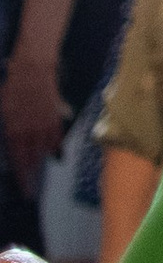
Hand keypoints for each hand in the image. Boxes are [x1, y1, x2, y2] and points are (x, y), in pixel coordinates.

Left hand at [1, 45, 63, 194]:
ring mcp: (45, 126)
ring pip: (45, 151)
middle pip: (32, 160)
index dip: (23, 178)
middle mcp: (31, 133)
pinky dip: (56, 148)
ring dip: (41, 162)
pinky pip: (57, 138)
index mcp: (14, 132)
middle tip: (32, 190)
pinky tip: (54, 155)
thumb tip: (9, 139)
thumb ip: (7, 126)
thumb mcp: (1, 109)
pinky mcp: (55, 117)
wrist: (33, 70)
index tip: (26, 192)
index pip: (19, 161)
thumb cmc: (12, 87)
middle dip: (31, 176)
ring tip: (39, 172)